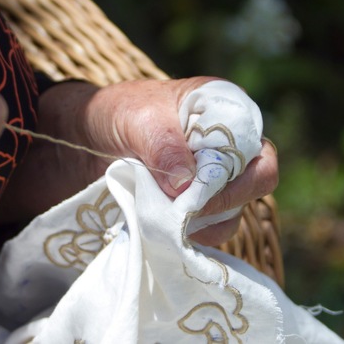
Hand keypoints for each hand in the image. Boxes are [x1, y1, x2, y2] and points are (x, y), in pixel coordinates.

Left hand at [79, 77, 278, 245]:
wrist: (85, 136)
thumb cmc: (116, 113)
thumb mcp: (137, 118)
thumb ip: (163, 145)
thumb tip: (186, 186)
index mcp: (226, 112)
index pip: (258, 153)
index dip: (235, 177)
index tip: (196, 193)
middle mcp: (229, 147)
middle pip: (253, 186)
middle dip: (218, 203)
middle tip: (178, 211)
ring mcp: (214, 178)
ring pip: (231, 213)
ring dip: (199, 221)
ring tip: (161, 214)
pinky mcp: (195, 203)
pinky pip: (207, 227)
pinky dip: (187, 232)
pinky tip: (161, 226)